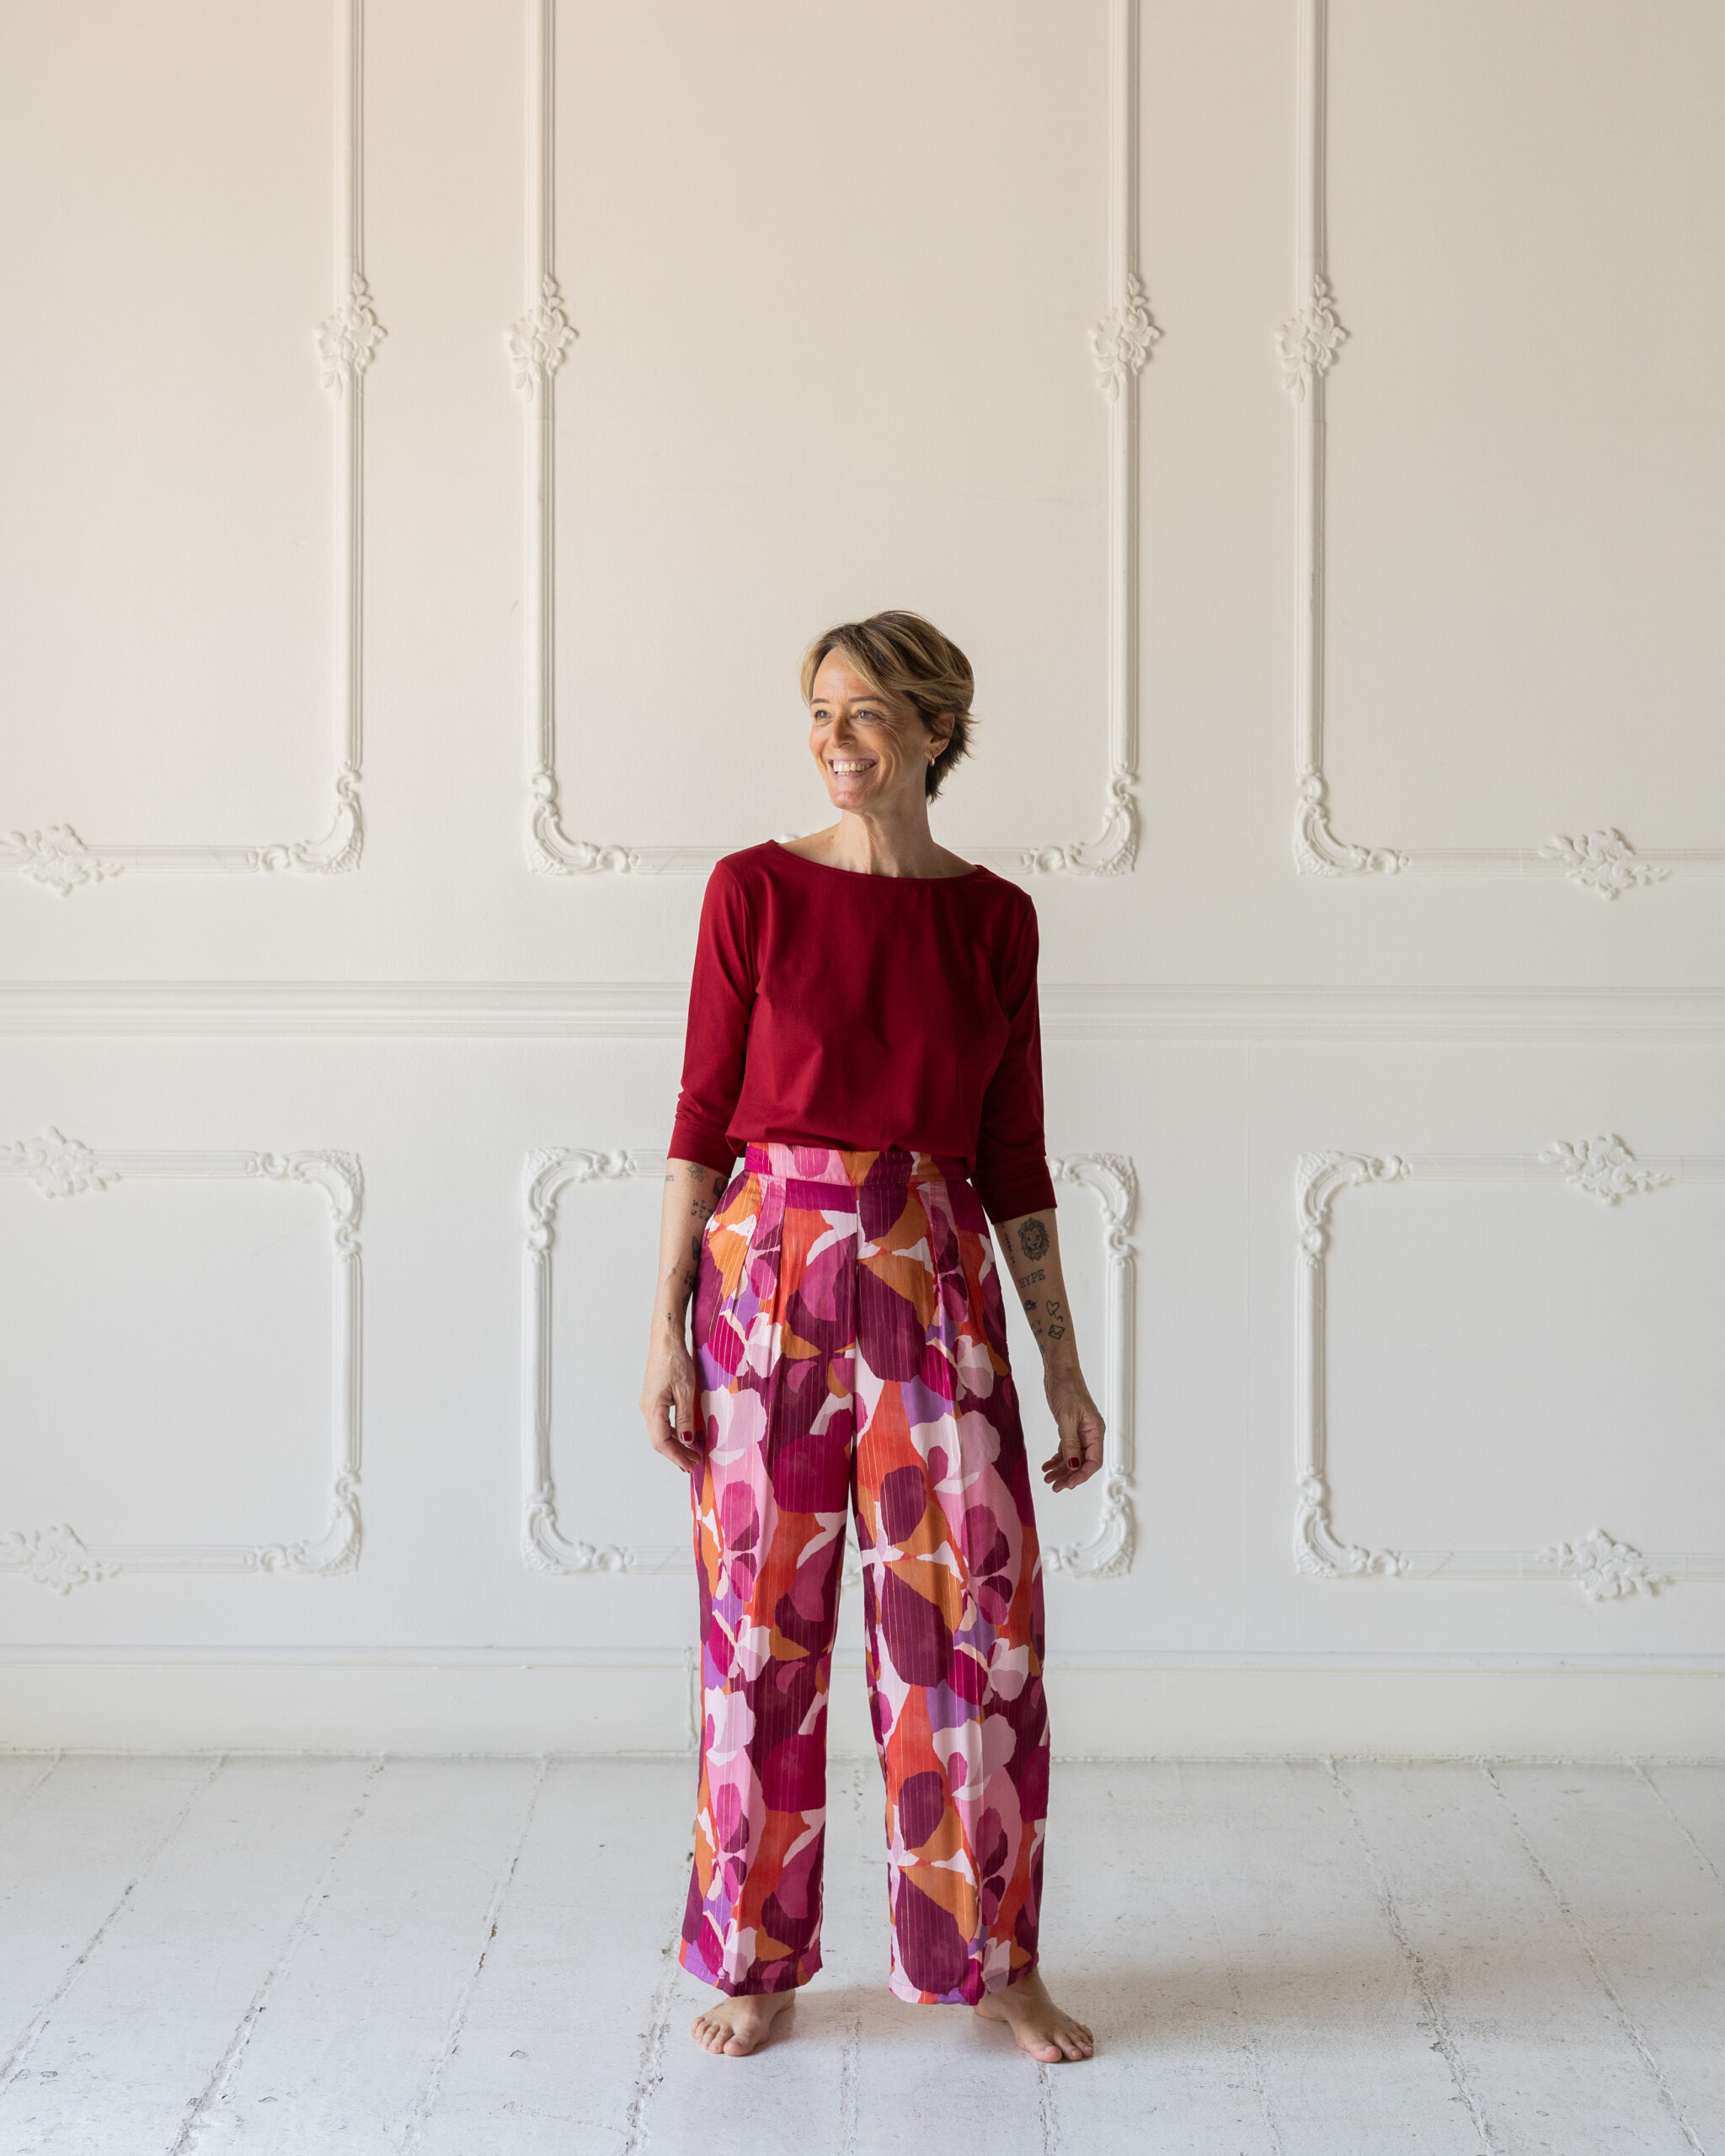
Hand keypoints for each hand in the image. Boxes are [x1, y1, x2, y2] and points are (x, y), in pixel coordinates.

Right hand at [640, 1329, 702, 1472]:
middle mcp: (647, 1409)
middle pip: (659, 1441)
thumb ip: (685, 1418)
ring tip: (691, 1455)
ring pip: (660, 1433)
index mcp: (653, 1409)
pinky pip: (661, 1424)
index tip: (692, 1465)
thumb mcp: (685, 1391)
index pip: (662, 1442)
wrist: (665, 1341)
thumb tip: (687, 1441)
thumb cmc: (675, 1362)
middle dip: (677, 1454)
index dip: (677, 1456)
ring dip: (675, 1445)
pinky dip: (673, 1434)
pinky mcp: (654, 1399)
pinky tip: (684, 1437)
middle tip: (695, 1464)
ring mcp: (649, 1405)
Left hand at [1040, 1369, 1103, 1491]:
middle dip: (1069, 1476)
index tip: (1068, 1484)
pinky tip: (1047, 1466)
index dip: (1082, 1475)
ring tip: (1047, 1478)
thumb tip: (1073, 1465)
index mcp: (1096, 1431)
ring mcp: (1080, 1432)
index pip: (1093, 1461)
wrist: (1059, 1371)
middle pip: (1082, 1463)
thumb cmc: (1067, 1389)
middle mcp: (1090, 1434)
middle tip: (1054, 1486)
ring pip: (1073, 1458)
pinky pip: (1066, 1449)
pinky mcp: (1070, 1429)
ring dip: (1061, 1470)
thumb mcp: (1067, 1417)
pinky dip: (1057, 1459)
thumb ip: (1070, 1442)